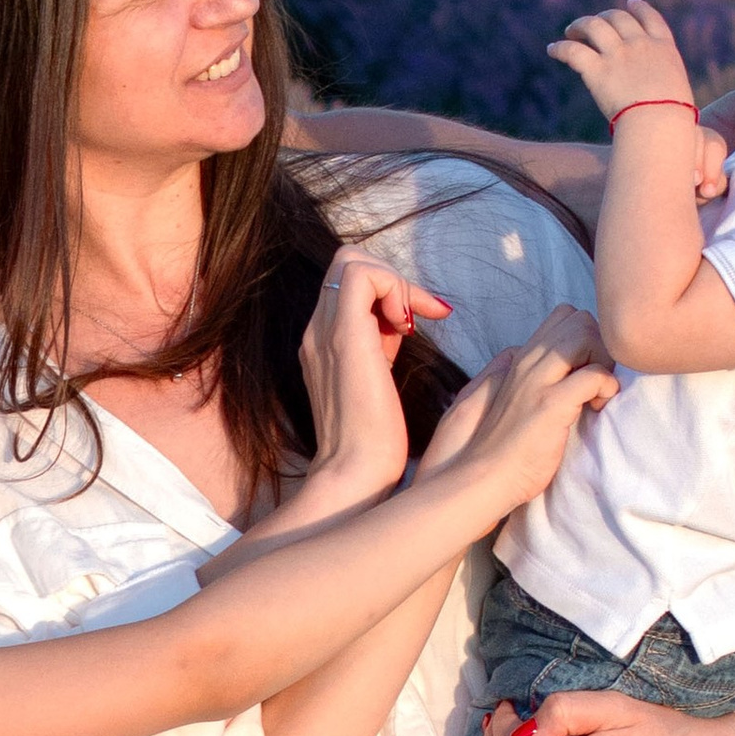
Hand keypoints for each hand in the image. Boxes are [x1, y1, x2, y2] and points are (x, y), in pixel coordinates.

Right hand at [299, 255, 448, 494]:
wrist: (355, 474)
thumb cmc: (374, 440)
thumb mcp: (375, 380)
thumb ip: (380, 346)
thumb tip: (403, 322)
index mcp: (323, 340)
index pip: (347, 282)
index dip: (387, 288)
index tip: (416, 322)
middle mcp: (316, 330)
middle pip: (347, 262)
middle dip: (392, 277)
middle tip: (418, 317)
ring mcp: (324, 331)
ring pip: (351, 260)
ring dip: (394, 281)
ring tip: (412, 323)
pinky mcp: (344, 337)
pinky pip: (361, 275)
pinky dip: (394, 288)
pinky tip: (409, 326)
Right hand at [431, 310, 614, 513]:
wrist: (479, 479)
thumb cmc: (495, 449)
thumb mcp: (502, 400)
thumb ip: (519, 378)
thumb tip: (538, 366)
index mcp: (519, 361)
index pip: (562, 317)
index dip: (585, 338)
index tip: (586, 370)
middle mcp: (527, 362)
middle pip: (579, 318)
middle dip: (599, 345)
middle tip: (597, 381)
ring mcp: (537, 381)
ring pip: (586, 334)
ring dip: (604, 361)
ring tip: (598, 393)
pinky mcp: (550, 405)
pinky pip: (595, 374)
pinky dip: (607, 387)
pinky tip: (597, 408)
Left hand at [547, 0, 696, 129]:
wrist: (659, 123)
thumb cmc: (673, 118)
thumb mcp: (678, 91)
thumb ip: (666, 82)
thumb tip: (664, 99)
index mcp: (664, 48)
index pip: (651, 18)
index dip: (639, 8)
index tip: (631, 3)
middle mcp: (640, 45)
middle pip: (618, 17)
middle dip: (604, 17)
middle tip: (592, 25)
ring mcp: (618, 54)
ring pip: (594, 25)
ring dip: (580, 25)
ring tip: (571, 32)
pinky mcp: (597, 70)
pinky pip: (572, 51)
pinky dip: (560, 48)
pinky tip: (552, 50)